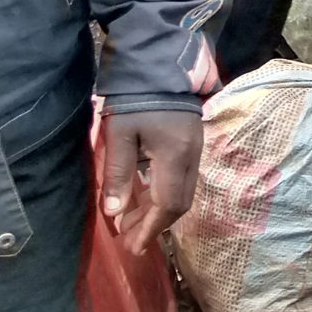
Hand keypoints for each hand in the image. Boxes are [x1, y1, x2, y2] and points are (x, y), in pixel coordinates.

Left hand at [100, 110, 201, 255]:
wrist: (159, 64)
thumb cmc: (135, 98)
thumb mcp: (119, 135)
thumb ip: (118, 174)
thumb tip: (114, 213)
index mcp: (175, 156)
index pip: (167, 205)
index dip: (150, 229)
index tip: (132, 247)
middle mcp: (193, 157)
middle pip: (180, 203)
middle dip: (155, 225)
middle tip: (129, 240)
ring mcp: (196, 149)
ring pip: (183, 192)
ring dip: (159, 211)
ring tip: (132, 222)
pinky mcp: (193, 142)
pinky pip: (183, 178)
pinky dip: (164, 194)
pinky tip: (143, 197)